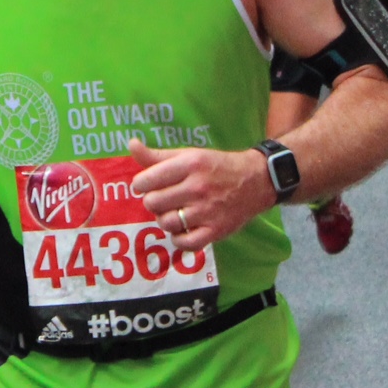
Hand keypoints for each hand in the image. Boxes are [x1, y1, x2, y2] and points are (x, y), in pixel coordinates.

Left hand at [117, 139, 273, 252]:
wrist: (256, 181)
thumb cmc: (216, 166)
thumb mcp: (188, 154)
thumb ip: (157, 155)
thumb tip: (131, 144)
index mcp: (189, 165)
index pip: (145, 181)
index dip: (141, 185)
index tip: (148, 185)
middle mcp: (197, 187)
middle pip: (153, 203)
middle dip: (154, 202)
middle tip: (164, 199)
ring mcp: (207, 211)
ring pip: (166, 223)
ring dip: (165, 219)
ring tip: (175, 212)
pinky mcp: (216, 231)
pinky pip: (184, 243)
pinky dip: (179, 239)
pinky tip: (184, 229)